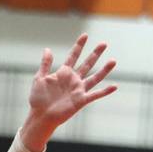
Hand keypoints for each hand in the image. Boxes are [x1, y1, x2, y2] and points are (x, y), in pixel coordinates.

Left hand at [22, 34, 115, 150]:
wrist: (40, 115)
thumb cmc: (38, 98)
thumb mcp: (39, 78)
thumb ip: (45, 64)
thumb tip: (47, 49)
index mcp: (63, 73)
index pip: (73, 56)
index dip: (79, 46)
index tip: (85, 35)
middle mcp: (73, 80)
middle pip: (87, 64)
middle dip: (95, 54)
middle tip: (104, 43)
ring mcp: (78, 90)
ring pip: (94, 78)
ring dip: (104, 70)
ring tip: (113, 60)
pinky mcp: (81, 100)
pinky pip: (95, 95)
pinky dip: (104, 91)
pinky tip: (114, 86)